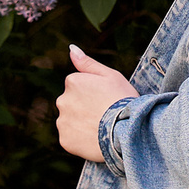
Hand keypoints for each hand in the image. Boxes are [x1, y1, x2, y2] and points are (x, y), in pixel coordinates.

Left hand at [57, 44, 137, 163]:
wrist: (127, 131)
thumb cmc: (122, 99)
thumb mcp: (110, 75)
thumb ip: (87, 63)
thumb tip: (71, 48)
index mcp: (72, 81)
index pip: (78, 87)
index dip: (94, 94)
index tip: (106, 100)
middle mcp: (62, 100)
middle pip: (72, 104)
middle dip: (84, 108)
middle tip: (104, 115)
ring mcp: (62, 121)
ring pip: (70, 121)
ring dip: (81, 124)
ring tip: (101, 129)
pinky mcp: (64, 140)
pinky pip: (70, 139)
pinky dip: (80, 140)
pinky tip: (95, 139)